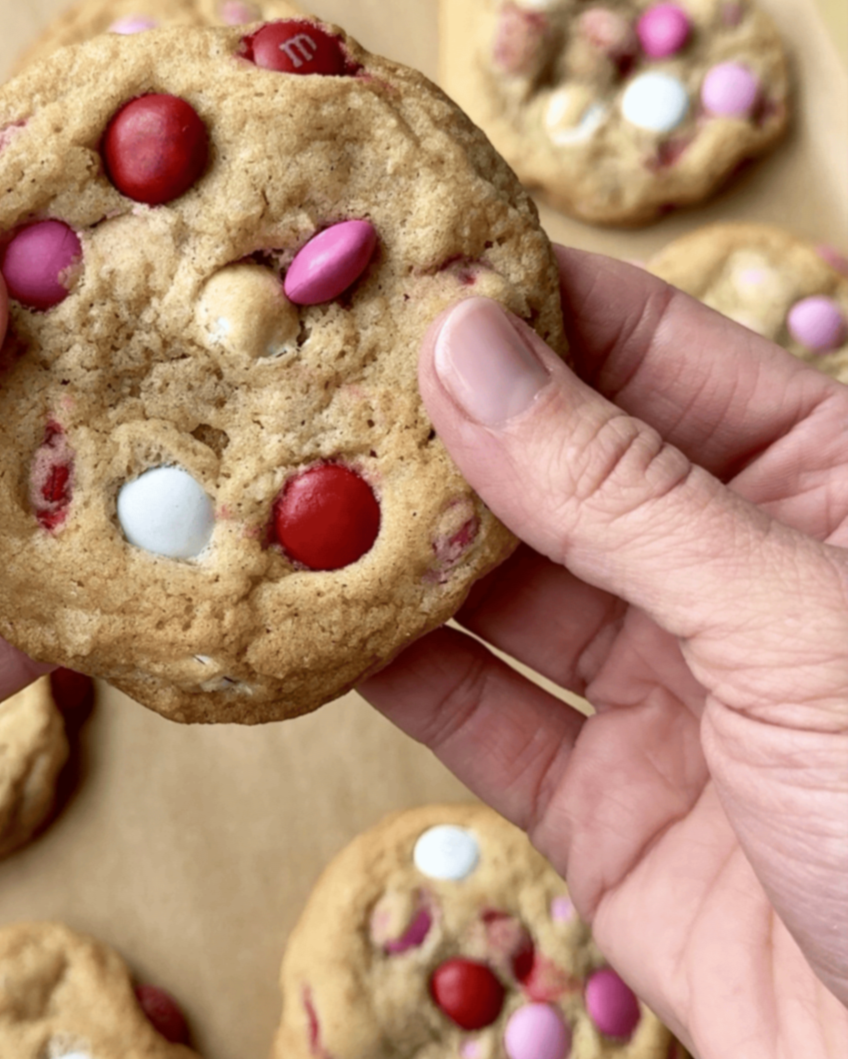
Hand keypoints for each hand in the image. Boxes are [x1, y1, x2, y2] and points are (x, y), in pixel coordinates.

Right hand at [361, 246, 847, 1058]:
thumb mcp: (793, 624)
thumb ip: (621, 490)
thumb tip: (467, 349)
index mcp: (813, 475)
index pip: (640, 341)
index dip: (514, 293)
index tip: (383, 253)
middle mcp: (724, 566)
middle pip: (549, 457)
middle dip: (424, 417)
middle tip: (285, 362)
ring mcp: (661, 686)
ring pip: (496, 585)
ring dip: (386, 542)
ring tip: (265, 478)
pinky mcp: (601, 805)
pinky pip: (474, 714)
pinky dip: (385, 671)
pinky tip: (302, 620)